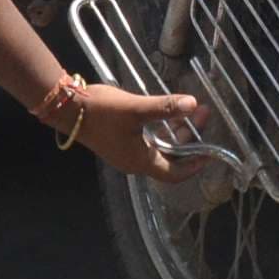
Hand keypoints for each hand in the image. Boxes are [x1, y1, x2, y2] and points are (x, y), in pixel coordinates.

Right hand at [68, 80, 209, 181]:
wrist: (67, 108)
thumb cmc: (102, 112)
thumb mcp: (135, 109)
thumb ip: (164, 108)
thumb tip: (193, 104)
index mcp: (140, 161)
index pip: (174, 174)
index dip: (194, 165)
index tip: (210, 151)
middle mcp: (134, 161)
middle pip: (170, 157)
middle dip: (189, 137)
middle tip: (202, 115)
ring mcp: (126, 151)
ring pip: (160, 146)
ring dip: (176, 129)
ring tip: (191, 108)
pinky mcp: (119, 140)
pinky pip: (148, 139)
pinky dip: (162, 128)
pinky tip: (167, 111)